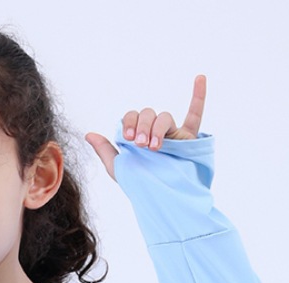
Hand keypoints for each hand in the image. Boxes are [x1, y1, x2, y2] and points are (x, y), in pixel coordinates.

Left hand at [85, 75, 206, 180]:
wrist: (161, 197)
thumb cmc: (139, 184)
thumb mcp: (118, 168)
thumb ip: (105, 150)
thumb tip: (88, 134)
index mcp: (137, 135)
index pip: (131, 118)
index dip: (129, 124)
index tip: (128, 138)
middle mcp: (154, 131)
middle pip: (148, 113)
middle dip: (143, 126)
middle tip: (141, 144)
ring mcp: (172, 133)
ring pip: (165, 117)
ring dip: (158, 129)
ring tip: (155, 148)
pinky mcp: (189, 138)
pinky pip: (196, 114)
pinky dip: (199, 96)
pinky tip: (200, 78)